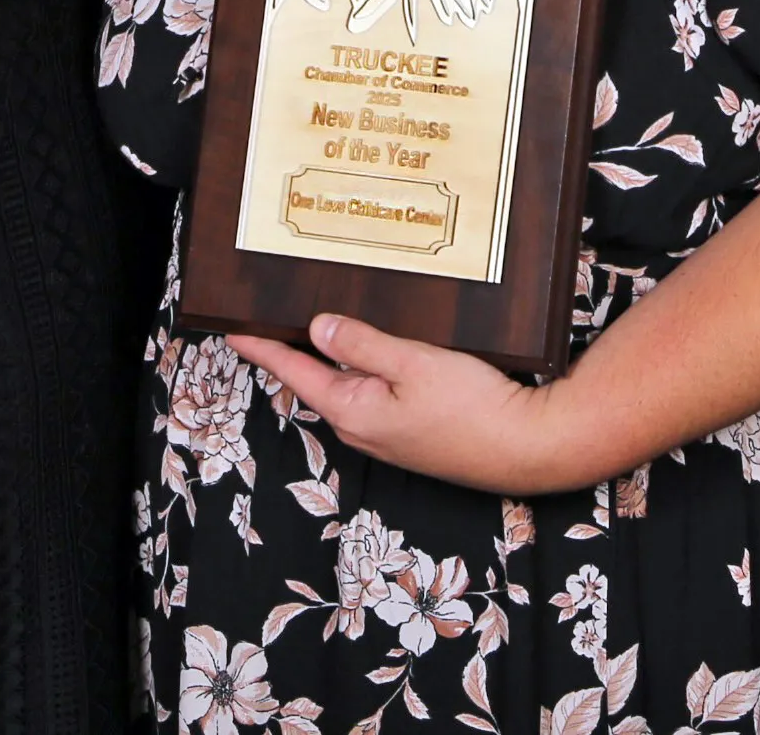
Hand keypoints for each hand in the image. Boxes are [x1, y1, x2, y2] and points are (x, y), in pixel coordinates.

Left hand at [232, 315, 579, 493]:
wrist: (527, 448)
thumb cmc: (473, 407)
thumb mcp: (413, 363)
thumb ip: (363, 345)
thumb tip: (317, 328)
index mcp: (353, 410)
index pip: (294, 372)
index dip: (263, 347)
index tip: (233, 327)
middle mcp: (362, 428)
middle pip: (317, 379)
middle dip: (296, 347)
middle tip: (275, 311)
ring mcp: (387, 434)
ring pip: (348, 386)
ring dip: (333, 356)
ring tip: (321, 319)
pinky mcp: (412, 433)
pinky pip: (374, 394)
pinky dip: (365, 367)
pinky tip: (378, 346)